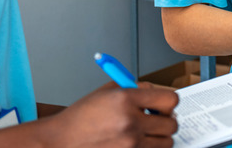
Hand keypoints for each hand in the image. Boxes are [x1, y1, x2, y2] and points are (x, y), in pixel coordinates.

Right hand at [47, 82, 178, 147]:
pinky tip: (134, 142)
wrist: (60, 141)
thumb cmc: (81, 117)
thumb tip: (158, 92)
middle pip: (172, 123)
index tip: (163, 105)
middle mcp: (130, 122)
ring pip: (166, 142)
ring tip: (143, 133)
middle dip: (165, 121)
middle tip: (155, 120)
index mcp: (126, 99)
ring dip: (159, 138)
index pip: (170, 100)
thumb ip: (135, 88)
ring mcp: (130, 144)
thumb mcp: (106, 92)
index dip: (168, 102)